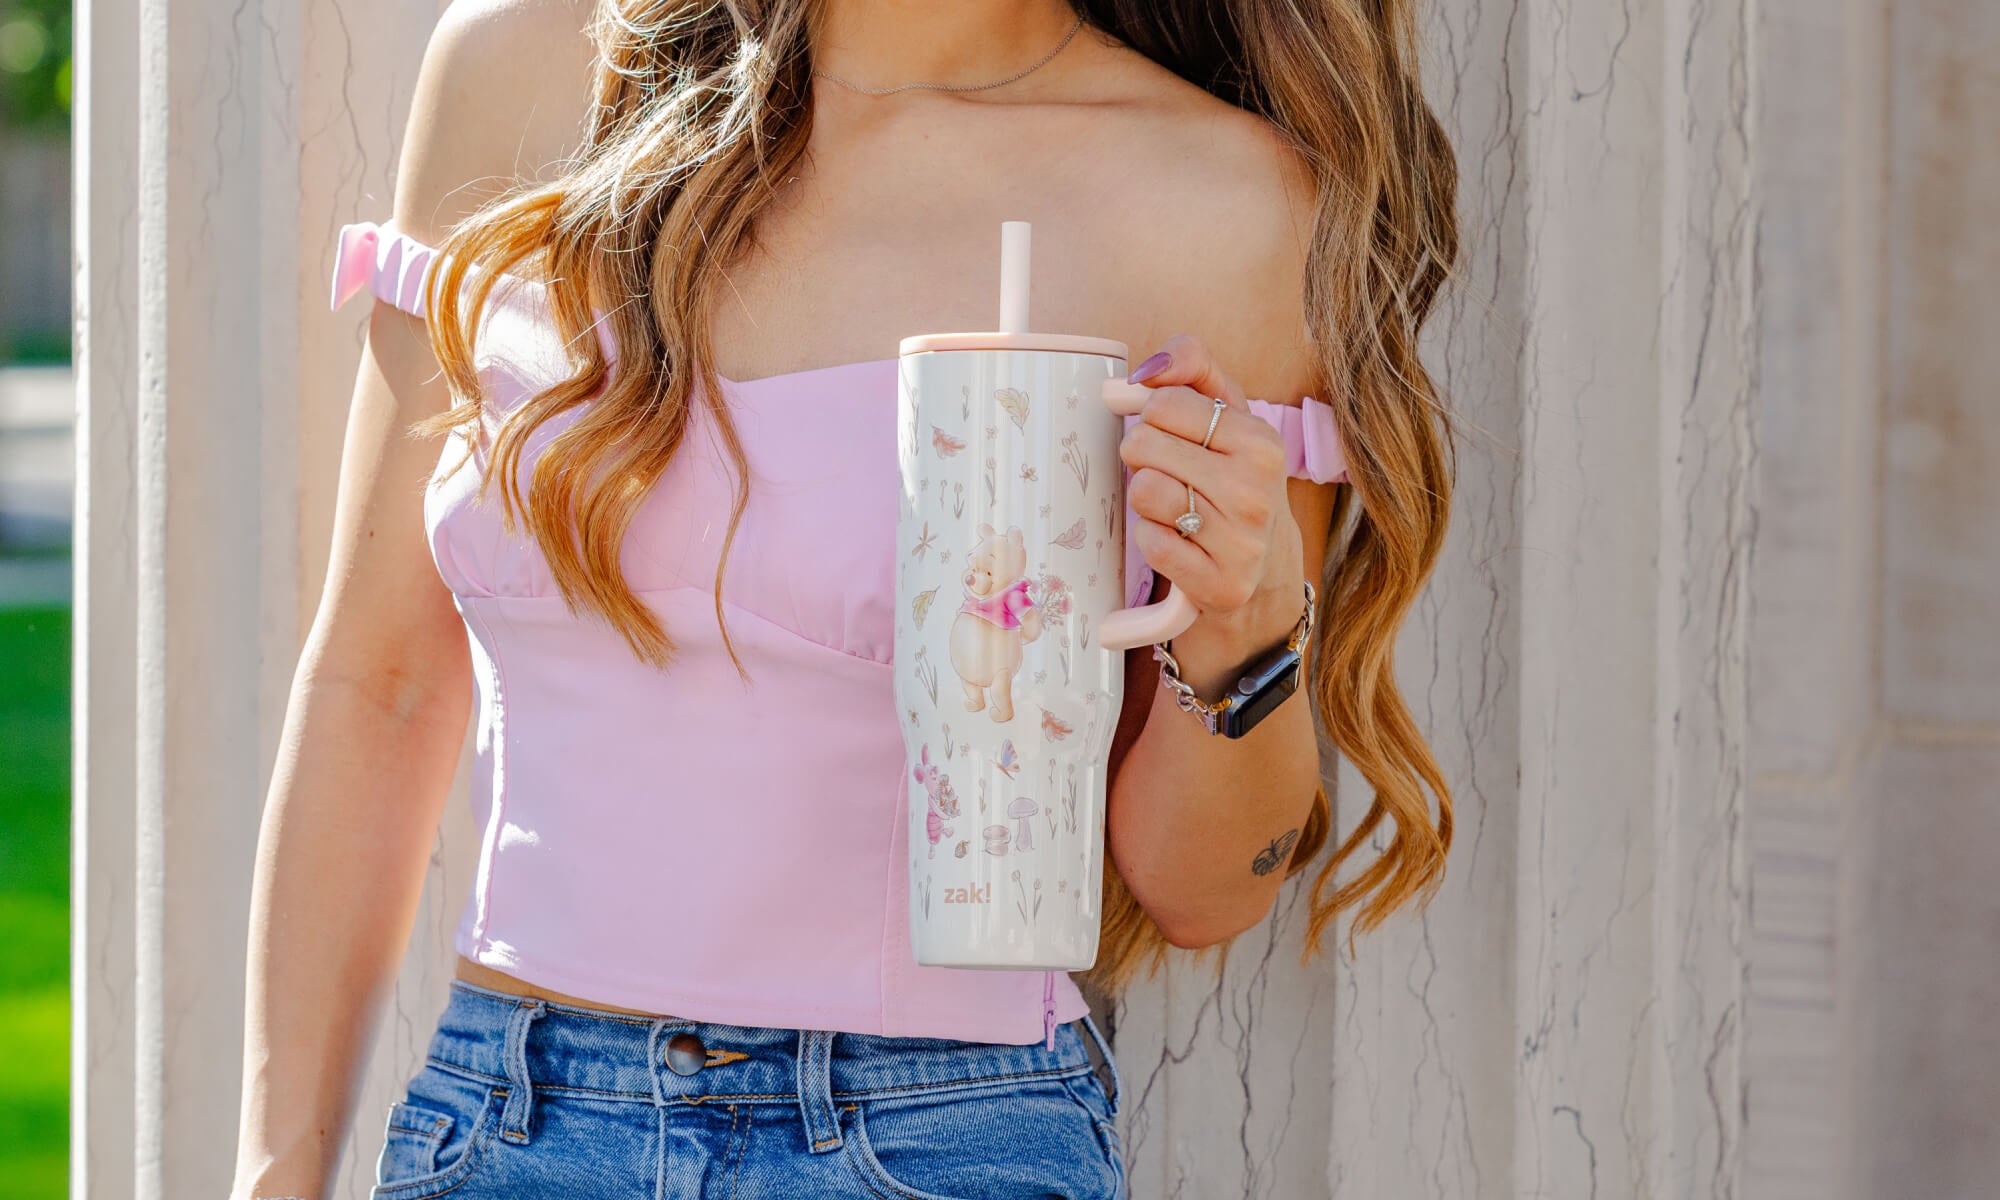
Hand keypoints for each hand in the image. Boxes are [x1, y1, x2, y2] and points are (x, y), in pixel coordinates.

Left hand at [1118, 332, 1302, 650]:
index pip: (1163, 403)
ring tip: (1175, 508)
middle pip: (1144, 444)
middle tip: (1167, 474)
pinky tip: (1178, 542)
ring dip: (1145, 501)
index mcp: (1261, 442)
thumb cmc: (1235, 479)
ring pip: (1144, 492)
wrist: (1265, 569)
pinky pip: (1151, 543)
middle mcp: (1257, 490)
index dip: (1151, 418)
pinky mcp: (1221, 584)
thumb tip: (1145, 369)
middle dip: (1142, 456)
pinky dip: (1152, 540)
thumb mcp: (1228, 414)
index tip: (1171, 437)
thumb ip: (1192, 367)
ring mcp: (1242, 542)